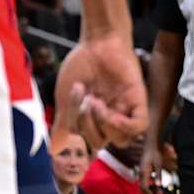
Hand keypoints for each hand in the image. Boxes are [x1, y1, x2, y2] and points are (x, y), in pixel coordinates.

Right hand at [53, 30, 147, 150]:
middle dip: (84, 126)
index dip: (77, 142)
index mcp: (94, 121)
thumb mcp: (65, 98)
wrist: (96, 43)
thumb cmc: (80, 66)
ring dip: (102, 125)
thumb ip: (63, 124)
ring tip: (93, 101)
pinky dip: (122, 125)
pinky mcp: (139, 101)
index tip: (67, 128)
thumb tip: (54, 150)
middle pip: (100, 142)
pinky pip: (138, 126)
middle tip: (80, 100)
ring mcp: (125, 111)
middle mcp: (111, 119)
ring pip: (120, 140)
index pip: (87, 145)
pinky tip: (108, 112)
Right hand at [137, 140, 161, 193]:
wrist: (150, 145)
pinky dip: (150, 185)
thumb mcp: (158, 164)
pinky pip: (144, 181)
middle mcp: (141, 173)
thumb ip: (158, 175)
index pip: (144, 187)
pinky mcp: (143, 170)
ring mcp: (141, 172)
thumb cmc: (155, 153)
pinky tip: (156, 186)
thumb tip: (158, 185)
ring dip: (150, 190)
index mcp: (144, 172)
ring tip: (159, 193)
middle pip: (142, 188)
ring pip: (142, 185)